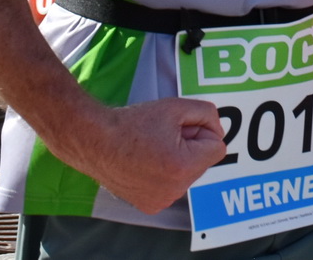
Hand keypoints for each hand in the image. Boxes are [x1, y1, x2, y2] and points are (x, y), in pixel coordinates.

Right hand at [53, 97, 225, 213]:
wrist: (95, 141)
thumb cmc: (132, 123)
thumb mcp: (176, 106)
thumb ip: (207, 114)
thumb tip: (218, 130)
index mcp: (183, 166)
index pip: (217, 147)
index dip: (201, 131)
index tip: (181, 127)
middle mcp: (175, 190)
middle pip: (203, 162)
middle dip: (190, 145)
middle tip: (163, 135)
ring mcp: (162, 201)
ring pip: (188, 174)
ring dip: (178, 160)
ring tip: (151, 148)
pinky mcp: (151, 206)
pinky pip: (172, 186)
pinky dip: (165, 174)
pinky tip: (145, 163)